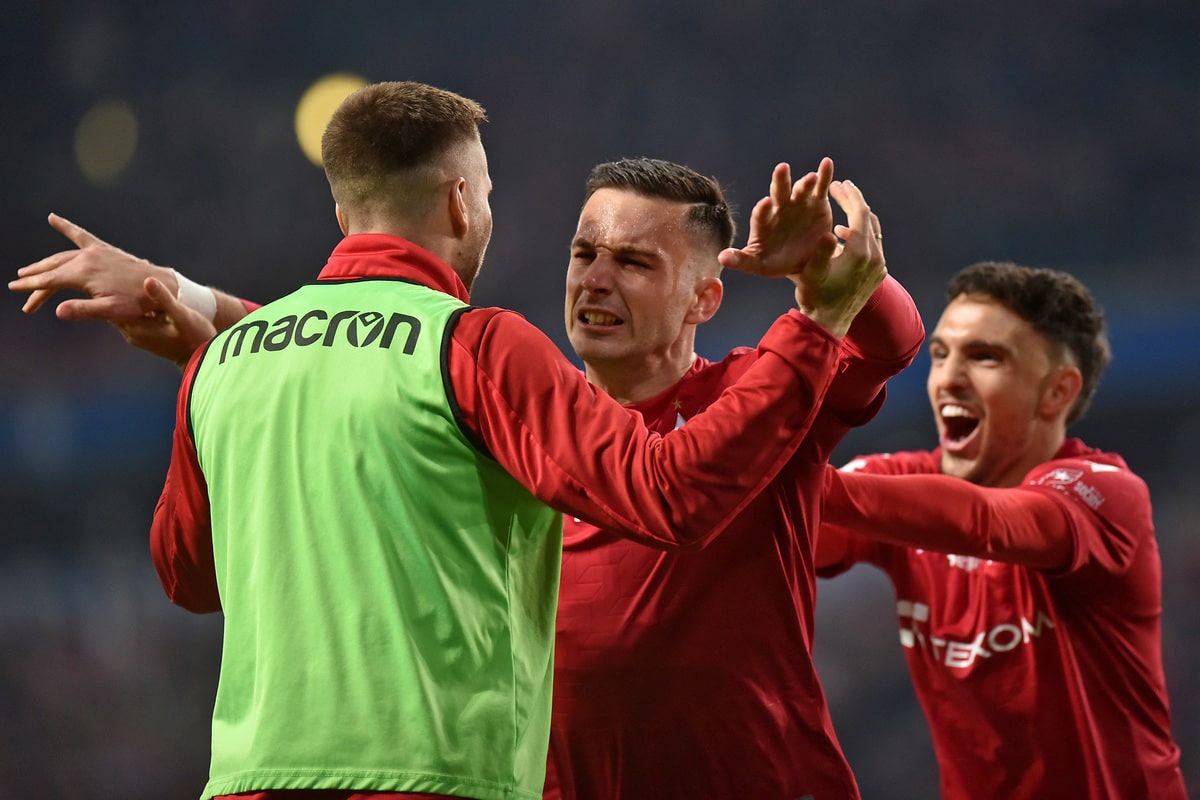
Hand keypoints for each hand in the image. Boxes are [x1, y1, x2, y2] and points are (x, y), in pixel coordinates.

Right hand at [9, 213, 177, 321]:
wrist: (160, 286)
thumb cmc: (137, 302)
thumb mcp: (111, 311)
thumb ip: (84, 310)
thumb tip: (58, 311)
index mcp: (83, 274)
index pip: (48, 280)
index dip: (30, 285)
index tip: (14, 287)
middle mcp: (86, 259)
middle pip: (52, 268)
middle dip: (34, 278)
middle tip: (19, 286)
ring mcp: (95, 252)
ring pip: (62, 256)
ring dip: (45, 264)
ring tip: (29, 271)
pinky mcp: (105, 249)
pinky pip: (81, 236)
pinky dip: (67, 227)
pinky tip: (53, 218)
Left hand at [116, 277, 217, 367]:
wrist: (203, 360)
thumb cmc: (195, 336)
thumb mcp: (181, 314)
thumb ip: (163, 298)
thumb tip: (148, 280)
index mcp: (135, 327)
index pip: (113, 303)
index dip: (114, 286)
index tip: (115, 268)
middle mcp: (132, 333)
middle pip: (116, 307)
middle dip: (119, 291)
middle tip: (121, 269)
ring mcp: (138, 336)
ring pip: (125, 312)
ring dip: (129, 298)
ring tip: (134, 278)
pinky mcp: (146, 337)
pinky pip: (135, 317)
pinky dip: (137, 305)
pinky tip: (146, 294)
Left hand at [717, 157, 837, 277]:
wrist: (802, 261)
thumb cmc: (775, 262)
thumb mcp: (758, 264)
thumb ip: (741, 260)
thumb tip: (721, 258)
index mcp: (764, 222)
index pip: (761, 214)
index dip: (762, 209)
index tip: (766, 203)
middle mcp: (780, 208)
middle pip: (778, 192)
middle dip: (780, 181)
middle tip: (782, 168)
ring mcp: (798, 203)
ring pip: (800, 189)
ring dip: (805, 182)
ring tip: (811, 177)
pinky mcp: (816, 202)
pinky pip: (820, 187)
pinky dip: (824, 175)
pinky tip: (827, 163)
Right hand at [790, 178, 886, 337]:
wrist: (829, 325)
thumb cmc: (815, 299)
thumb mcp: (812, 274)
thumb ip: (821, 251)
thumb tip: (829, 231)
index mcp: (860, 254)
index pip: (860, 214)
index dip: (849, 196)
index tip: (838, 184)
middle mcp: (875, 258)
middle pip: (868, 219)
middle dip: (853, 201)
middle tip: (839, 188)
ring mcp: (879, 266)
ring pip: (872, 230)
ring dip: (857, 216)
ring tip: (840, 206)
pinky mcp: (878, 273)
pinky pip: (872, 245)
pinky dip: (859, 233)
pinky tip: (841, 234)